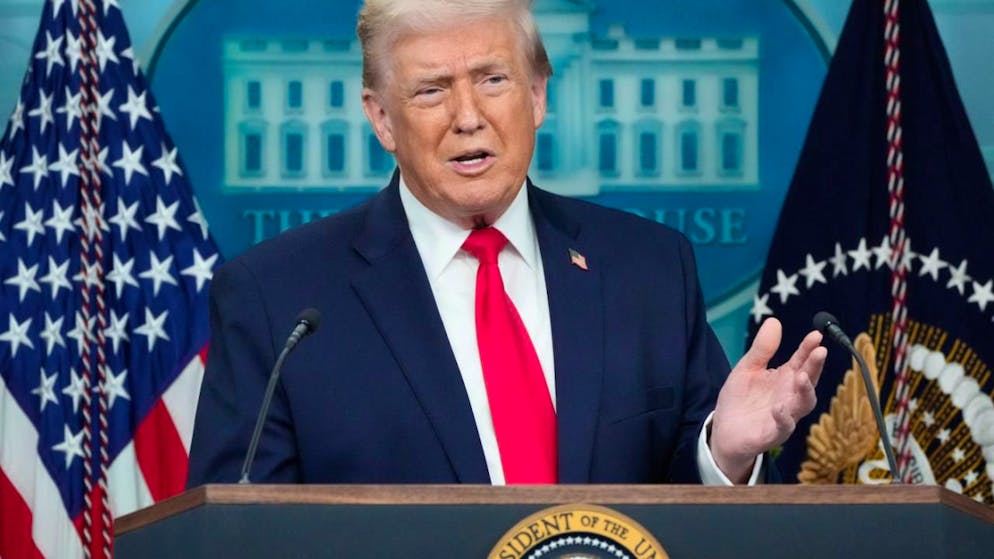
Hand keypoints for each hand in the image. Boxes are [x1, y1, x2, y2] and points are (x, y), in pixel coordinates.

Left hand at [709, 317, 826, 481]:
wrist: (724, 431)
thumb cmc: (740, 399)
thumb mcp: (747, 369)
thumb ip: (762, 349)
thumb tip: (774, 321)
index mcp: (785, 378)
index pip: (802, 360)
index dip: (809, 348)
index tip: (816, 335)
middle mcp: (790, 395)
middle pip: (809, 379)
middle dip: (815, 366)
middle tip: (820, 351)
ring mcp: (785, 415)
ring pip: (804, 404)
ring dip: (806, 390)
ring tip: (803, 376)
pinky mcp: (774, 433)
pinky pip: (784, 427)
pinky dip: (784, 417)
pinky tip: (779, 407)